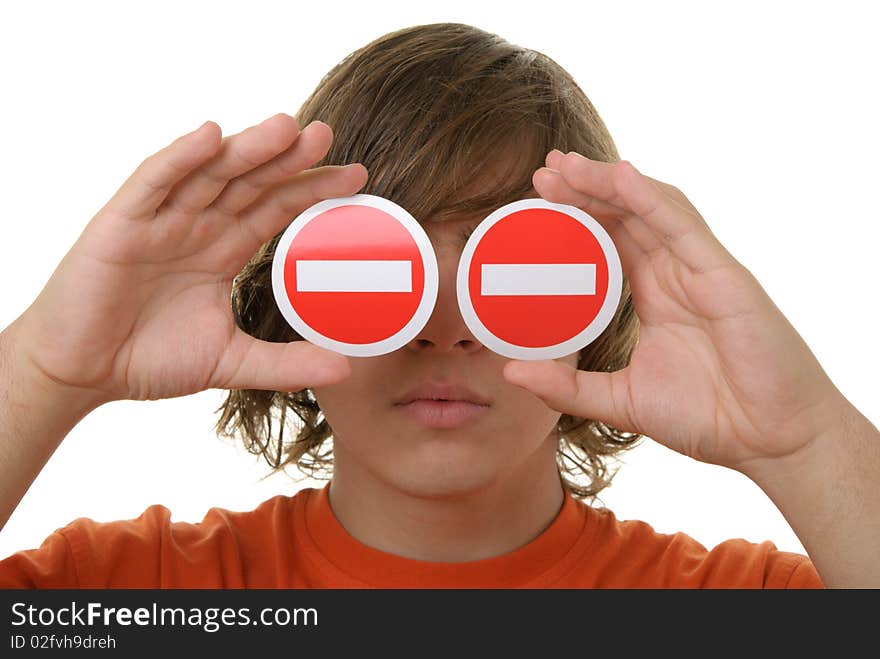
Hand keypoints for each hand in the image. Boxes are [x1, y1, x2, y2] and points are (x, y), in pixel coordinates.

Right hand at [12, 114, 365, 404]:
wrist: (82, 373)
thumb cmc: (149, 358)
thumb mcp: (231, 362)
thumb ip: (285, 363)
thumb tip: (345, 369)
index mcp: (223, 249)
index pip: (275, 209)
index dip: (312, 190)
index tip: (357, 177)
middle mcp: (197, 226)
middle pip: (250, 182)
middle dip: (287, 158)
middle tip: (327, 134)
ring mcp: (160, 221)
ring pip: (210, 174)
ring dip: (247, 148)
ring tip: (286, 127)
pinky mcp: (121, 224)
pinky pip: (154, 183)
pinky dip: (180, 158)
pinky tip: (210, 136)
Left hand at [504, 150, 849, 472]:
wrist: (769, 443)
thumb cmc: (708, 418)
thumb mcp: (620, 401)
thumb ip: (567, 386)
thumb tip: (510, 372)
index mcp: (656, 294)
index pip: (611, 239)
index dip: (578, 215)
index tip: (537, 200)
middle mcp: (677, 273)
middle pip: (626, 214)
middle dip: (585, 187)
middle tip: (543, 170)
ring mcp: (701, 270)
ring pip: (651, 208)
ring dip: (607, 182)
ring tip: (566, 166)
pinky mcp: (724, 276)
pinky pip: (683, 226)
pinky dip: (650, 197)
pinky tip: (618, 176)